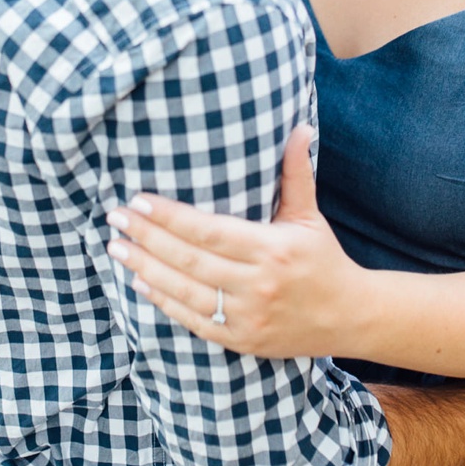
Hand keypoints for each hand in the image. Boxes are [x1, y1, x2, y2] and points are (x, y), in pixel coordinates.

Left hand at [107, 127, 363, 357]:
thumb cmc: (322, 259)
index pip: (209, 231)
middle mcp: (257, 285)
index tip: (138, 200)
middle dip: (146, 238)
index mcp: (272, 249)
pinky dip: (163, 302)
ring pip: (185, 292)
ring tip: (116, 248)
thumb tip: (300, 126)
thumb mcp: (310, 215)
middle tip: (114, 217)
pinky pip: (193, 321)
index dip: (169, 217)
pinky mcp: (241, 340)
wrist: (350, 317)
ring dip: (145, 269)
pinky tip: (140, 282)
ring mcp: (248, 317)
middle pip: (189, 260)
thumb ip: (296, 173)